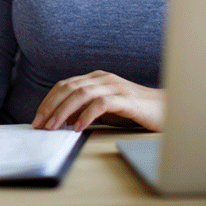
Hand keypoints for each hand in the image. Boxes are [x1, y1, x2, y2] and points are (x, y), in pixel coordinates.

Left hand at [32, 71, 164, 132]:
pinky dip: (86, 115)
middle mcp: (102, 79)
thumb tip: (61, 121)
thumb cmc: (134, 111)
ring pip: (81, 94)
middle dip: (50, 106)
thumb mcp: (105, 110)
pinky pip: (101, 104)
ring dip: (64, 111)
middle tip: (39, 125)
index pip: (64, 85)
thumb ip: (85, 110)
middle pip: (68, 88)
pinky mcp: (126, 99)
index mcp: (95, 78)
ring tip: (53, 127)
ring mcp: (114, 87)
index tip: (37, 119)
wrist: (167, 110)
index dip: (48, 101)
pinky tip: (78, 128)